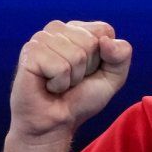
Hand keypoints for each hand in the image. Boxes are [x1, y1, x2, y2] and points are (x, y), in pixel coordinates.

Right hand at [9, 20, 131, 142]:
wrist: (56, 123)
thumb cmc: (81, 99)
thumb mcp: (113, 77)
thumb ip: (121, 54)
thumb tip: (105, 41)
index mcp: (77, 29)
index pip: (104, 30)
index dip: (104, 57)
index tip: (88, 71)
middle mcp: (57, 29)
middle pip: (91, 42)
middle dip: (87, 68)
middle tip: (72, 80)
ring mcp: (41, 39)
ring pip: (76, 54)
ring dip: (73, 77)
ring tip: (60, 83)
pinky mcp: (29, 53)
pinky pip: (60, 67)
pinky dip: (59, 83)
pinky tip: (48, 86)